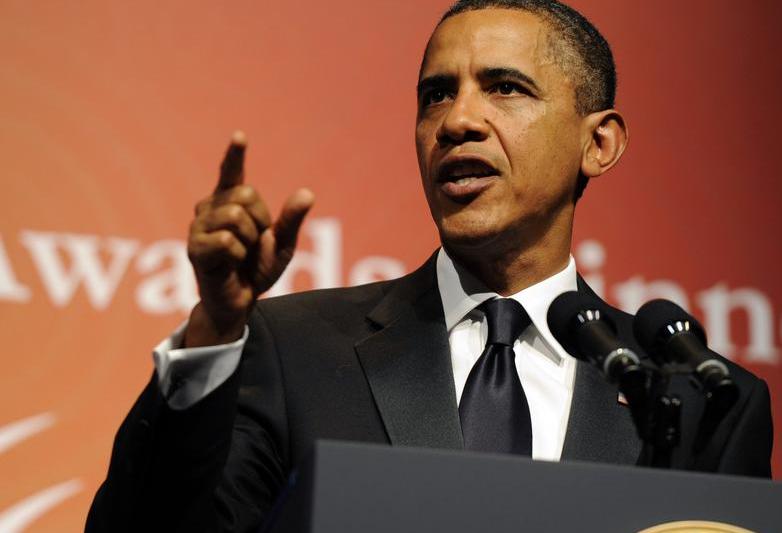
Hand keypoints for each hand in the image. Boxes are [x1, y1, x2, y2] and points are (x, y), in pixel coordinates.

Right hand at [184, 131, 313, 346]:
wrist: (240, 301)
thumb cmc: (256, 270)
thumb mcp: (281, 245)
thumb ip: (291, 220)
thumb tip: (307, 193)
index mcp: (230, 204)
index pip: (231, 174)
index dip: (235, 155)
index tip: (240, 136)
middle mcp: (210, 209)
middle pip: (246, 195)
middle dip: (260, 220)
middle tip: (253, 243)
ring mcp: (199, 227)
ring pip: (236, 217)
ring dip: (249, 240)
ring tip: (240, 255)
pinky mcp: (195, 248)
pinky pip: (228, 241)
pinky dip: (238, 255)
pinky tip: (229, 264)